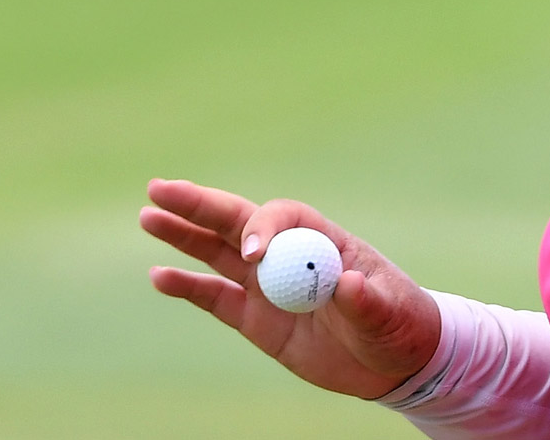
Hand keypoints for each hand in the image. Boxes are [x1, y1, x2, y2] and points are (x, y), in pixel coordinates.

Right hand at [140, 178, 441, 398]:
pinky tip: (158, 276)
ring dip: (184, 234)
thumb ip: (367, 301)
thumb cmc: (400, 323)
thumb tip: (348, 285)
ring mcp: (270, 285)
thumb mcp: (390, 312)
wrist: (395, 362)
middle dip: (200, 205)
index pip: (284, 218)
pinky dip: (187, 287)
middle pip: (238, 222)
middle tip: (160, 188)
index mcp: (324, 241)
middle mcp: (290, 255)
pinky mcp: (257, 319)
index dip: (264, 228)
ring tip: (149, 215)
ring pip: (218, 252)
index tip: (253, 254)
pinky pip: (215, 298)